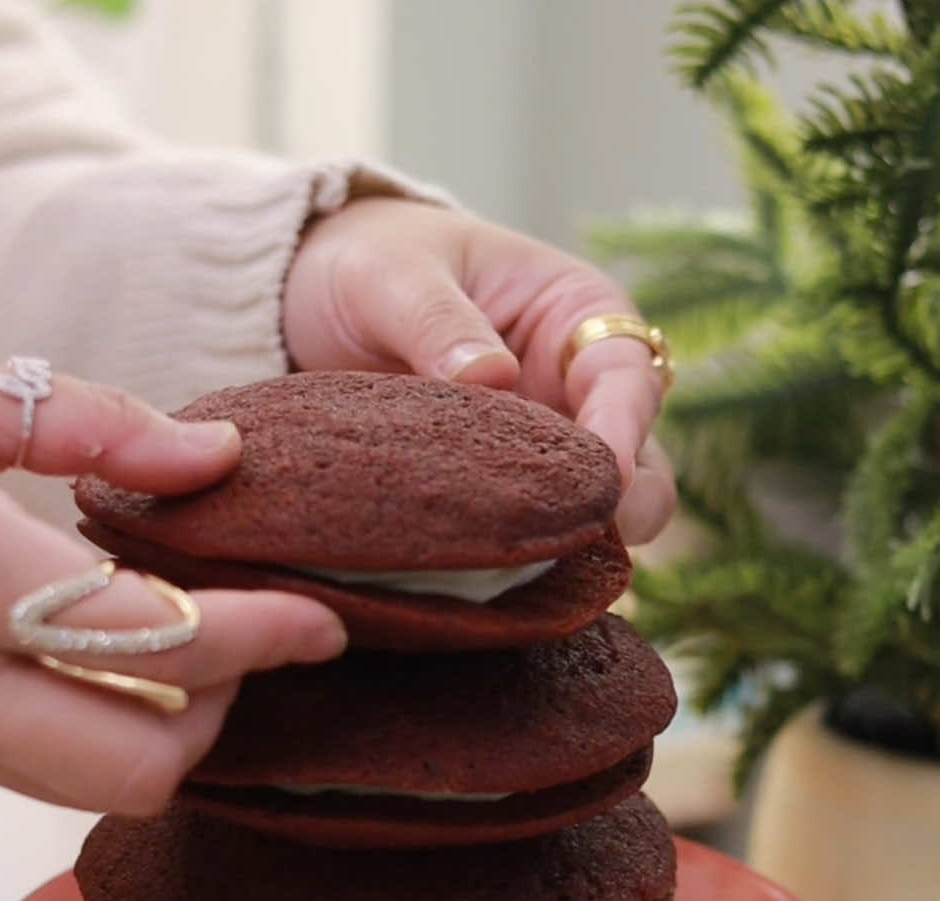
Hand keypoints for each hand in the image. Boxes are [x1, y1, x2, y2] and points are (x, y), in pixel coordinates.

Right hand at [0, 356, 345, 813]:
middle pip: (140, 768)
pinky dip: (89, 728)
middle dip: (215, 719)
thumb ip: (88, 423)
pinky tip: (88, 656)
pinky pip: (30, 770)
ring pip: (87, 786)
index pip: (161, 640)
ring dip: (156, 729)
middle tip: (239, 645)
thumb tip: (217, 462)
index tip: (322, 622)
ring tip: (168, 641)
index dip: (265, 638)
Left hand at [283, 198, 675, 544]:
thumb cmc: (371, 264)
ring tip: (524, 572)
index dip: (626, 433)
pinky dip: (520, 564)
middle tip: (572, 541)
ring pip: (594, 517)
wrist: (315, 303)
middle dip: (619, 509)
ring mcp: (548, 455)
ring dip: (570, 547)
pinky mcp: (507, 502)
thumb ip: (436, 321)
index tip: (607, 481)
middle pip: (639, 466)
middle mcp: (579, 393)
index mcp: (578, 315)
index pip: (628, 379)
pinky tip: (485, 582)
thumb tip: (491, 377)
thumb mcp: (392, 277)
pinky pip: (532, 542)